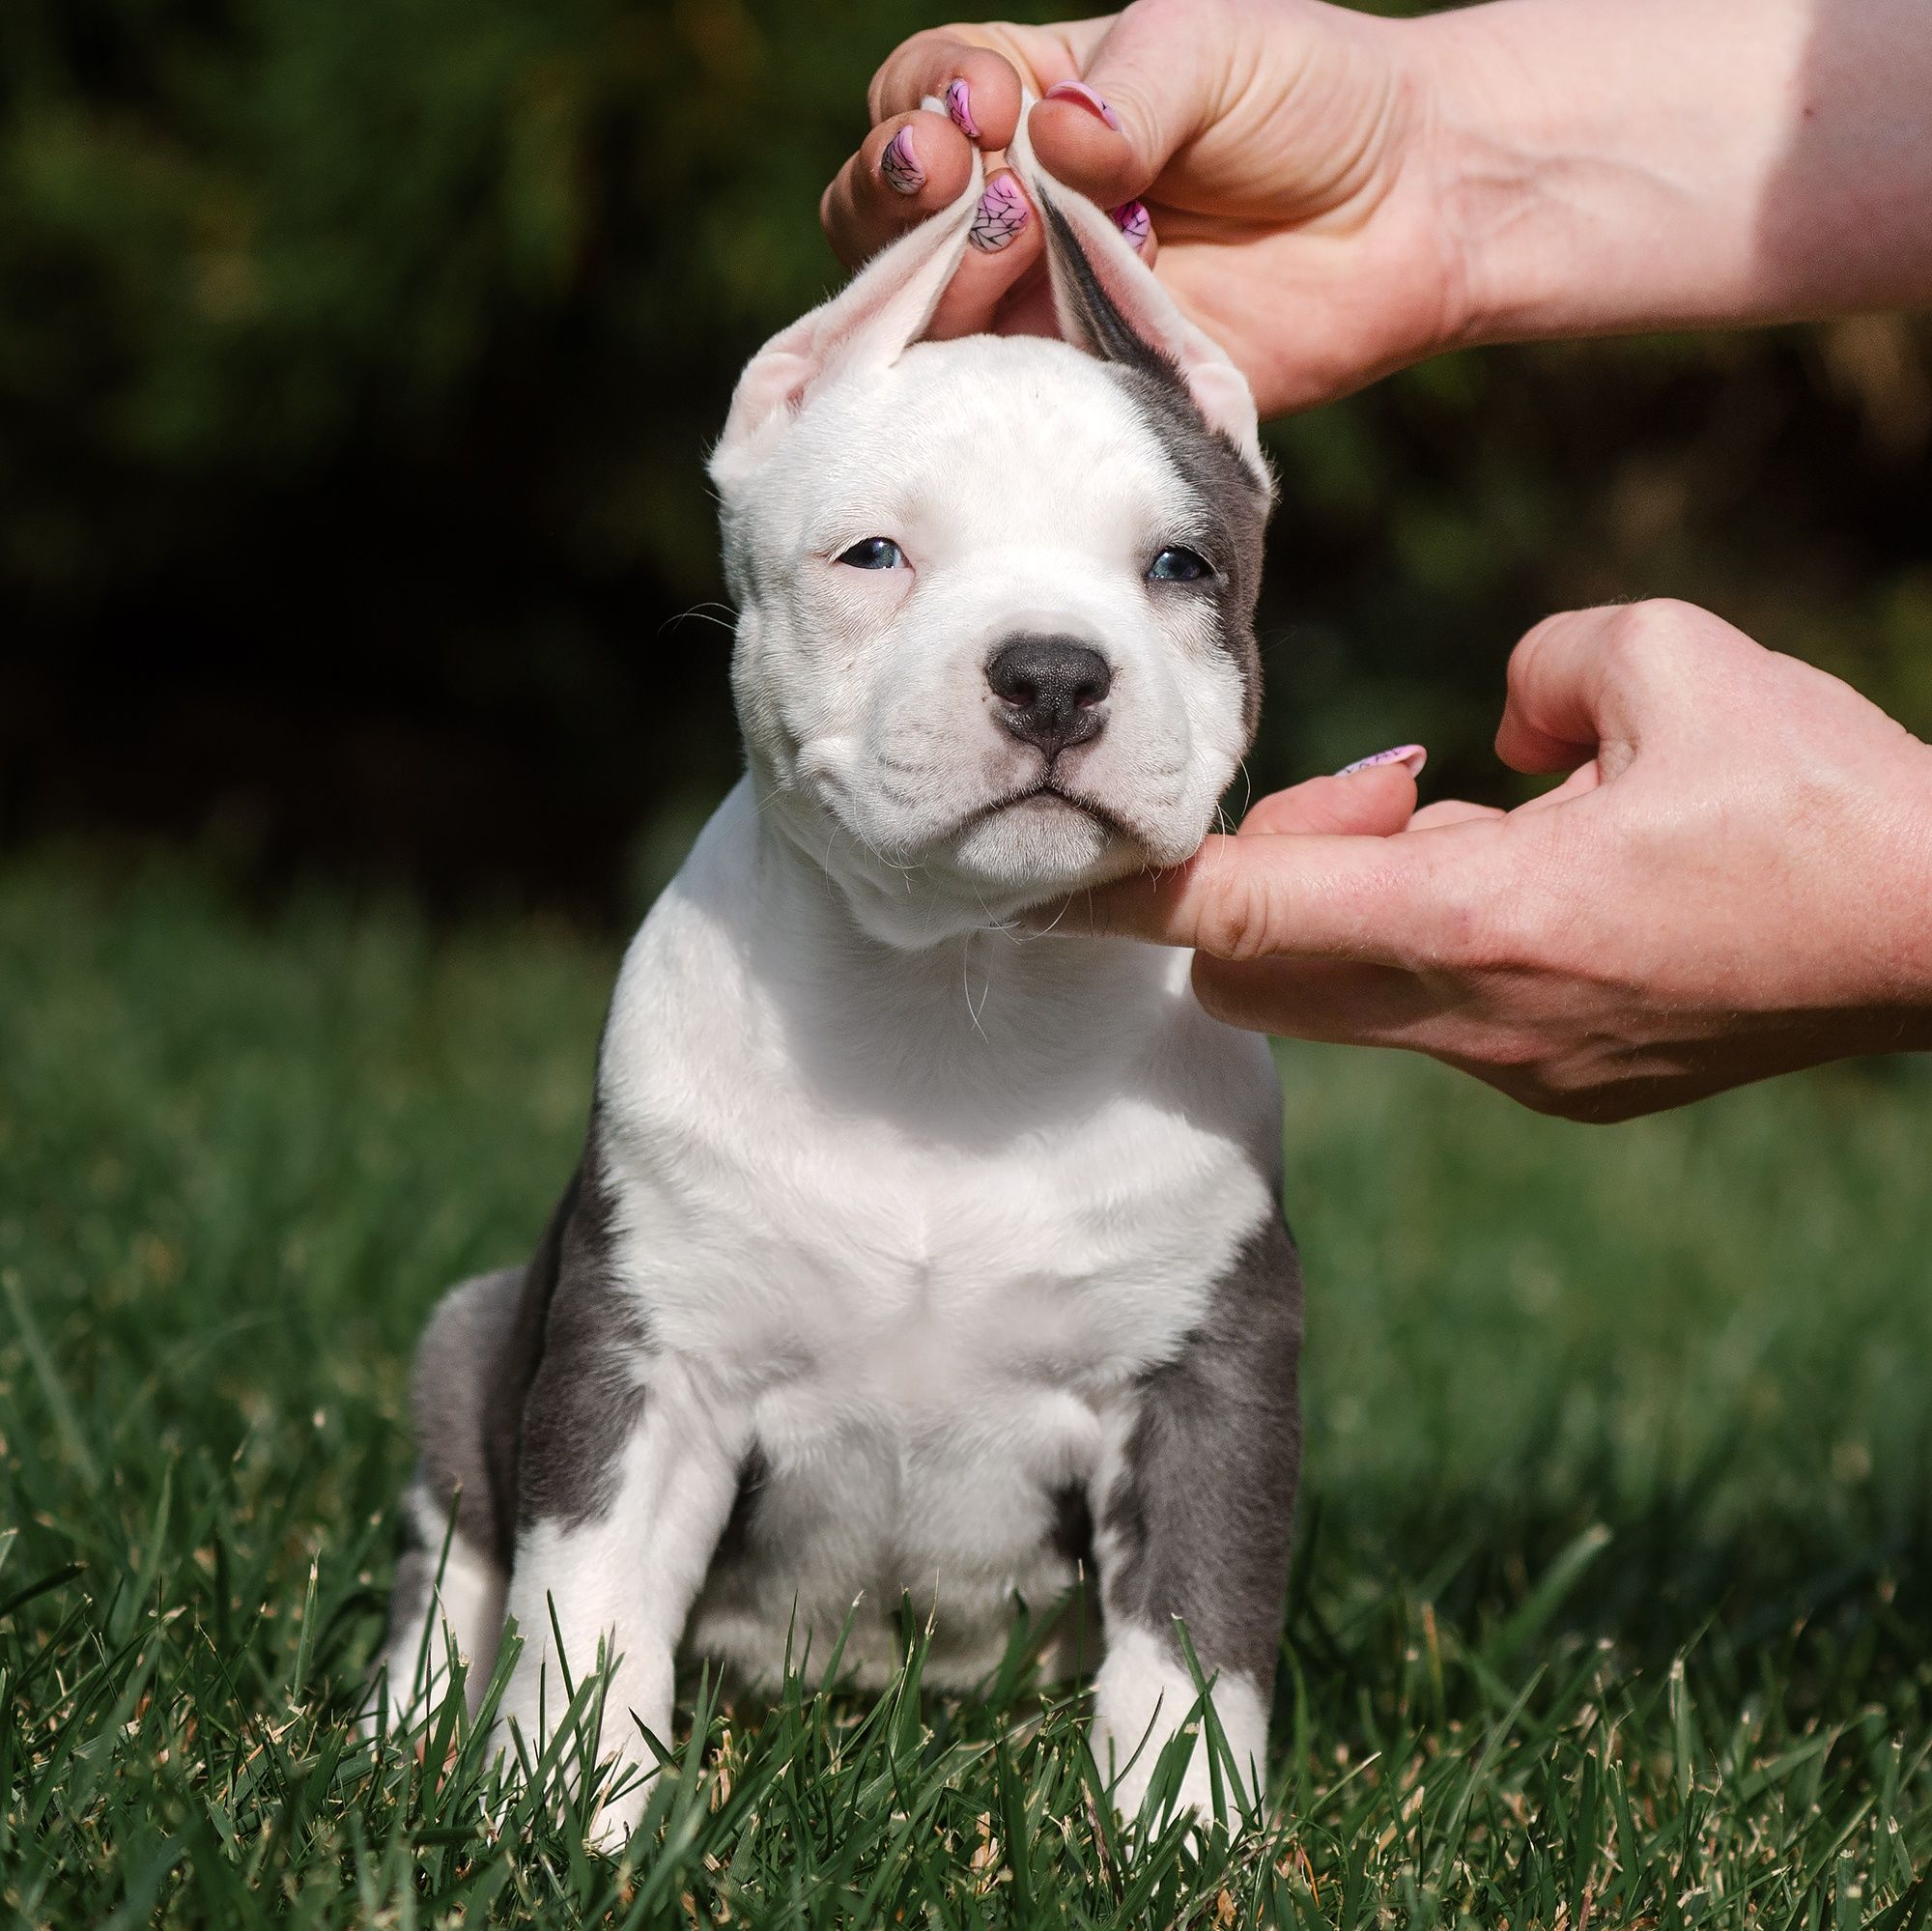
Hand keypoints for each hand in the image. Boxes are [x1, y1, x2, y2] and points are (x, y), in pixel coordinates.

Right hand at [819, 0, 1468, 413]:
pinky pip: (1004, 399)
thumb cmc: (1312, 101)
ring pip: (924, 313)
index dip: (932, 103)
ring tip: (1014, 245)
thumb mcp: (1216, 46)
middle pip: (883, 213)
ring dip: (944, 279)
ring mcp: (1039, 307)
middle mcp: (1014, 206)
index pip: (919, 96)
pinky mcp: (1083, 391)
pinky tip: (1026, 346)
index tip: (994, 105)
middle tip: (960, 183)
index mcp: (1027, 102)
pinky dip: (996, 377)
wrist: (1413, 212)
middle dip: (898, 195)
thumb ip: (1131, 89)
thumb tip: (1056, 143)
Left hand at [1063, 601, 1931, 1120]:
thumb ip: (1539, 663)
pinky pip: (1436, 1013)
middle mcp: (1479, 1020)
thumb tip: (1489, 724)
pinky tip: (1538, 879)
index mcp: (1483, 918)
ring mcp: (1522, 1072)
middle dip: (1263, 886)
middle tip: (1376, 795)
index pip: (1244, 916)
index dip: (1131, 898)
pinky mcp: (1566, 1087)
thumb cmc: (1825, 799)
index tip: (1046, 887)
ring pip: (1349, 998)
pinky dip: (1433, 942)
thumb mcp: (1672, 663)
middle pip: (1262, 980)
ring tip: (1479, 817)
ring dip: (1359, 907)